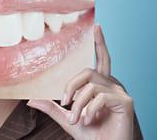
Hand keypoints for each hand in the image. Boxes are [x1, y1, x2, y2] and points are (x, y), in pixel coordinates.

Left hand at [27, 24, 134, 139]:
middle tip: (64, 103)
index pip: (101, 59)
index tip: (96, 26)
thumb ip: (52, 107)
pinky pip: (100, 97)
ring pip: (90, 86)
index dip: (99, 42)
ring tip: (77, 119)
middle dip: (71, 86)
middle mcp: (112, 85)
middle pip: (88, 71)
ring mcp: (121, 93)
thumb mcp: (67, 118)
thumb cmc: (91, 134)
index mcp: (101, 85)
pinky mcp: (126, 102)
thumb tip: (30, 100)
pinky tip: (89, 120)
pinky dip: (90, 110)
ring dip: (78, 104)